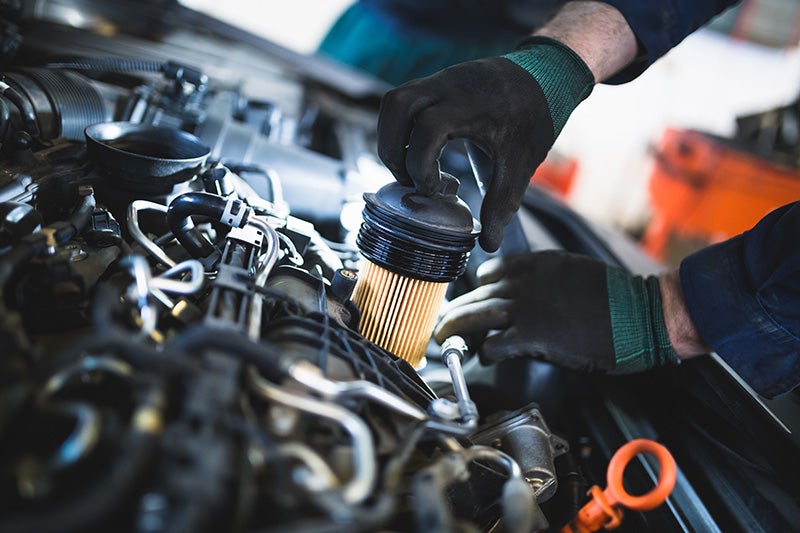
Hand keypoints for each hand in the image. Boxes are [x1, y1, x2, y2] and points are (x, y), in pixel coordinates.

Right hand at [377, 39, 593, 251]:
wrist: (548, 74)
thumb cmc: (535, 117)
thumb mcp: (521, 164)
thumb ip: (502, 204)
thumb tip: (488, 243)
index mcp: (473, 106)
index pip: (428, 128)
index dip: (421, 163)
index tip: (434, 189)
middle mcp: (450, 85)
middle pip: (398, 107)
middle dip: (392, 150)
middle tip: (408, 179)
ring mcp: (441, 79)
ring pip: (394, 101)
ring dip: (390, 137)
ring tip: (407, 166)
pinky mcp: (436, 81)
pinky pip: (403, 100)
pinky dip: (400, 127)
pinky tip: (418, 149)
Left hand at [434, 251, 676, 372]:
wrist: (642, 314)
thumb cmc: (618, 298)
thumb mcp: (577, 273)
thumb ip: (547, 281)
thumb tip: (530, 296)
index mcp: (537, 264)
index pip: (491, 272)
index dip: (477, 289)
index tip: (470, 300)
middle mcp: (525, 282)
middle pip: (476, 295)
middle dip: (456, 310)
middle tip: (443, 323)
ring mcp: (526, 308)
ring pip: (475, 315)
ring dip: (455, 328)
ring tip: (444, 339)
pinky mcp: (532, 336)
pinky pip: (494, 344)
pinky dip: (485, 351)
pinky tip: (484, 356)